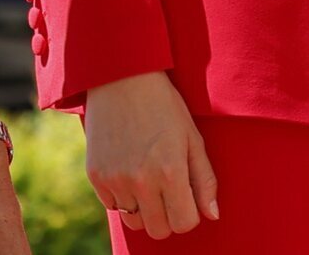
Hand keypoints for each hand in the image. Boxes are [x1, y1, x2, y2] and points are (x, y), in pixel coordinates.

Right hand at [85, 70, 219, 238]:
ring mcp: (116, 180)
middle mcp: (141, 181)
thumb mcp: (192, 136)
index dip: (189, 212)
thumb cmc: (164, 104)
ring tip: (147, 177)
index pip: (184, 222)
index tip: (187, 195)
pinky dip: (122, 196)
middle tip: (168, 188)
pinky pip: (113, 206)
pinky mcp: (96, 177)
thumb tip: (212, 215)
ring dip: (144, 208)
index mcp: (170, 170)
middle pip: (159, 230)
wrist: (122, 77)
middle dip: (168, 215)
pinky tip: (128, 168)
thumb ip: (204, 179)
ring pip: (134, 222)